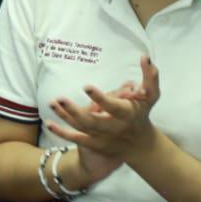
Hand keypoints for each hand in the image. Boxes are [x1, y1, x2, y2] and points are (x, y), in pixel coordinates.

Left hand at [46, 56, 161, 162]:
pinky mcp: (94, 145)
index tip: (86, 86)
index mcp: (127, 114)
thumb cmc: (142, 113)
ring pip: (82, 129)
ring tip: (52, 103)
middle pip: (93, 122)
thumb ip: (150, 77)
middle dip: (76, 112)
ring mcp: (103, 138)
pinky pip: (76, 139)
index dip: (100, 98)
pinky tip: (49, 122)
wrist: (139, 144)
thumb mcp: (151, 96)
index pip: (113, 107)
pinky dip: (62, 133)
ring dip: (65, 117)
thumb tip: (144, 56)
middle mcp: (114, 128)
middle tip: (61, 98)